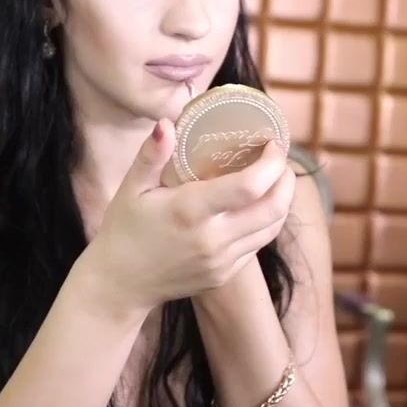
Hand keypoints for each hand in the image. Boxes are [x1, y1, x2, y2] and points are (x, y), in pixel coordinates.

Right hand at [80, 119, 295, 314]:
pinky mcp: (224, 274)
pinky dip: (266, 222)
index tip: (272, 144)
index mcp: (190, 211)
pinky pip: (257, 245)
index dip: (271, 163)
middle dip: (286, 179)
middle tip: (280, 158)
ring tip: (276, 178)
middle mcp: (212, 239)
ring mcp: (221, 261)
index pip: (249, 186)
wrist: (120, 284)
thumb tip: (167, 123)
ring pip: (272, 228)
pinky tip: (259, 205)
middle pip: (273, 208)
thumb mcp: (131, 188)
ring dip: (282, 200)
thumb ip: (152, 155)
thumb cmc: (123, 229)